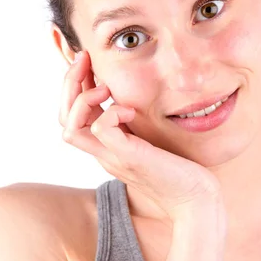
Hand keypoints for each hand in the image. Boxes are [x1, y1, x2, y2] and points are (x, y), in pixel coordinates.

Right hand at [58, 50, 222, 221]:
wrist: (197, 203)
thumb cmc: (181, 171)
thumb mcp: (152, 139)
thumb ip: (138, 123)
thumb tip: (132, 97)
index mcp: (107, 148)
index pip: (72, 116)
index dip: (74, 87)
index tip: (89, 62)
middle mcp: (103, 153)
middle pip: (63, 119)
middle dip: (69, 83)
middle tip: (84, 57)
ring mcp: (113, 157)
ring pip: (70, 127)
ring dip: (81, 98)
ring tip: (104, 87)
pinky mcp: (130, 157)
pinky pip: (101, 129)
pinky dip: (111, 111)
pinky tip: (131, 109)